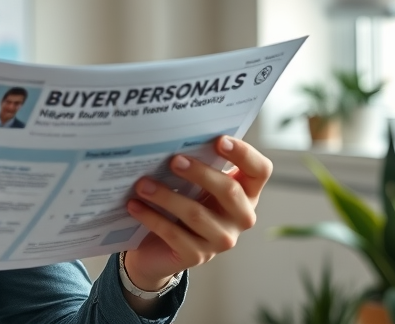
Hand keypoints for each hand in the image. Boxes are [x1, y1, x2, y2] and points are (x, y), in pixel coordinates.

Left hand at [122, 136, 271, 293]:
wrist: (155, 248)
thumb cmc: (178, 205)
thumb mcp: (190, 184)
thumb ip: (193, 163)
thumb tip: (172, 137)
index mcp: (245, 193)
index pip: (260, 171)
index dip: (244, 154)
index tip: (219, 140)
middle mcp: (240, 217)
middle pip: (229, 191)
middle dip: (200, 173)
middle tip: (173, 160)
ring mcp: (221, 240)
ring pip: (196, 214)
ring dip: (166, 196)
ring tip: (142, 184)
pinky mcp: (196, 256)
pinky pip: (174, 234)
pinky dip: (151, 218)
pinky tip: (134, 205)